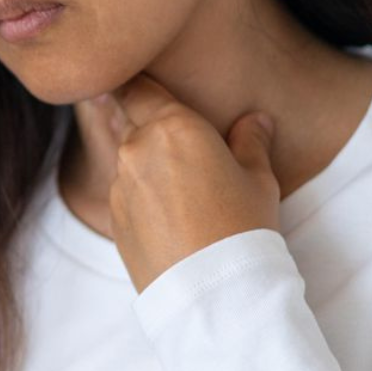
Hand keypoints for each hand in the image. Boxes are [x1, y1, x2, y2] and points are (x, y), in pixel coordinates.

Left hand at [90, 73, 279, 293]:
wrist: (212, 289)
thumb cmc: (242, 226)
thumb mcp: (258, 178)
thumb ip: (251, 140)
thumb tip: (256, 120)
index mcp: (171, 125)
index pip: (137, 86)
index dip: (138, 82)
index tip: (142, 82)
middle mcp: (136, 147)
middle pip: (133, 122)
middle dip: (153, 130)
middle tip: (184, 149)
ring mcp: (120, 183)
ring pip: (130, 161)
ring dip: (149, 167)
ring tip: (186, 194)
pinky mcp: (113, 216)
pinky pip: (127, 194)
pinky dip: (143, 198)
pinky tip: (173, 219)